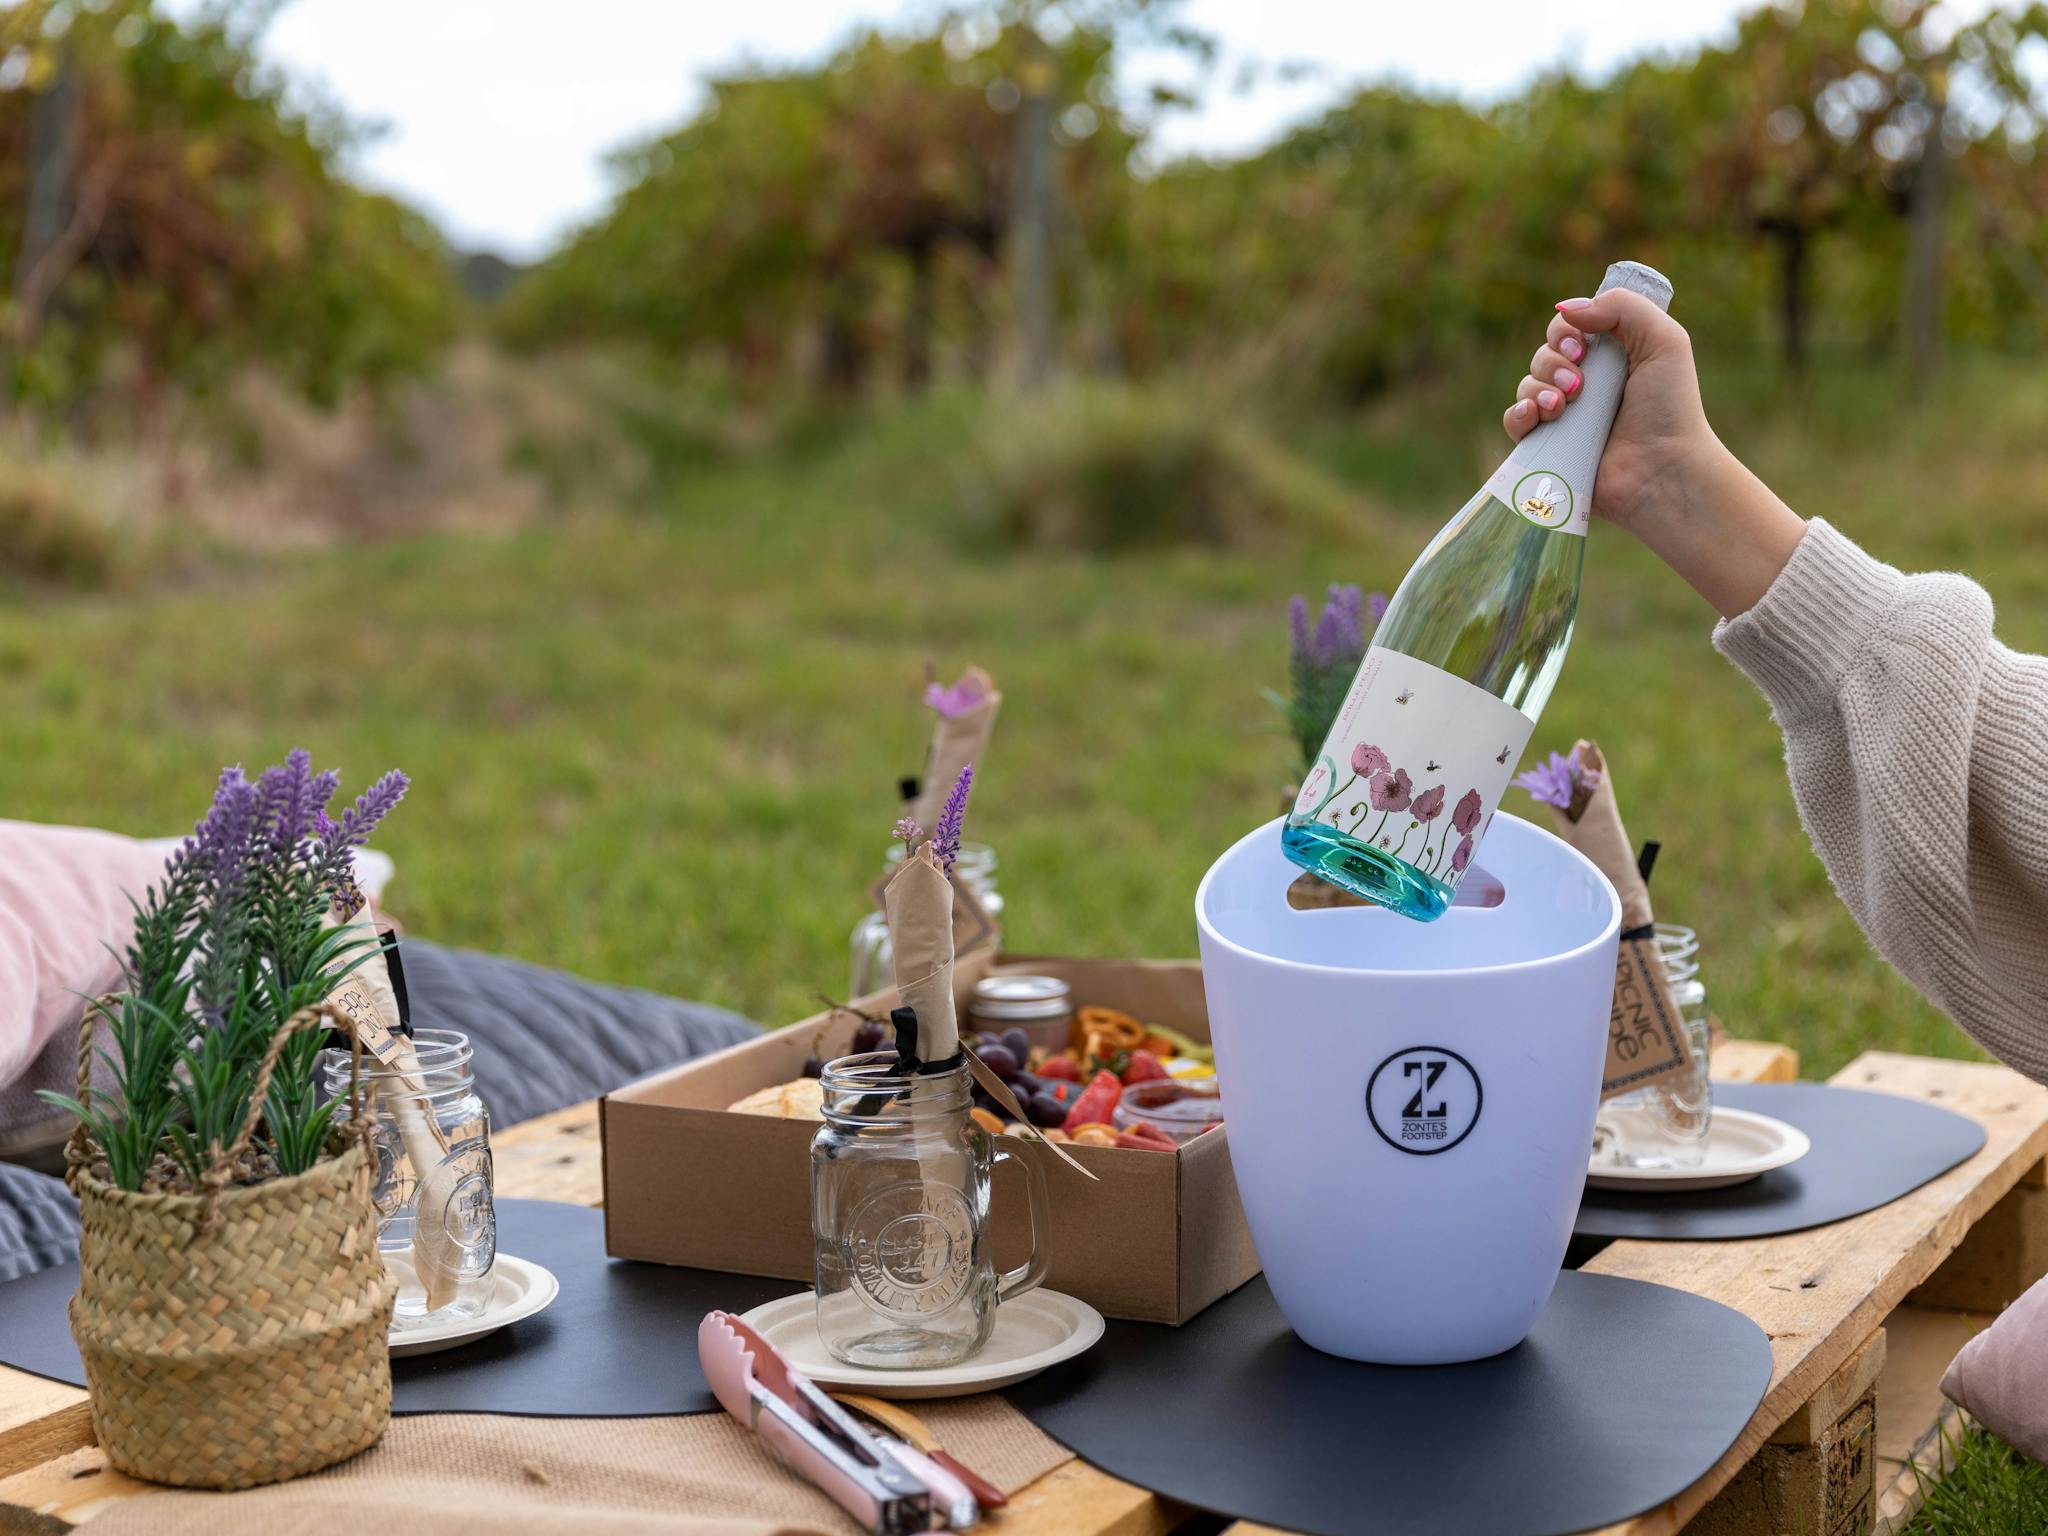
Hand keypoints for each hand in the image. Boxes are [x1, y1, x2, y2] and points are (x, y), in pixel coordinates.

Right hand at [1499, 287, 1807, 616]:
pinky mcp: (1548, 448)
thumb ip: (1622, 306)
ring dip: (1539, 388)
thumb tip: (1565, 309)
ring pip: (1527, 385)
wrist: (1661, 469)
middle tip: (1578, 382)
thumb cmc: (1670, 408)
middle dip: (1553, 361)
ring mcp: (1564, 417)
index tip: (1581, 347)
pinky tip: (1534, 416)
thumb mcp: (1662, 340)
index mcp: (1610, 356)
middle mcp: (1585, 383)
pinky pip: (1515, 420)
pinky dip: (1518, 413)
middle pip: (1544, 353)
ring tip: (1563, 407)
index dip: (1565, 331)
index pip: (1568, 327)